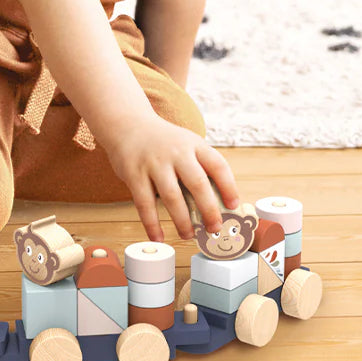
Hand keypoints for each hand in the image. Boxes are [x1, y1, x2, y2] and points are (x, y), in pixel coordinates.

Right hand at [104, 114, 239, 242]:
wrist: (128, 124)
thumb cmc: (163, 141)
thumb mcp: (186, 144)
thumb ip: (199, 167)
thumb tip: (217, 203)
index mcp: (194, 144)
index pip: (217, 165)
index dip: (229, 187)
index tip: (233, 205)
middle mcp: (176, 152)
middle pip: (197, 183)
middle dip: (208, 210)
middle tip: (214, 228)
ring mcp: (154, 163)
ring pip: (172, 196)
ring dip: (182, 220)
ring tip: (188, 235)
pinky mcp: (134, 174)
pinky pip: (144, 204)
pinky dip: (152, 223)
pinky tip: (158, 236)